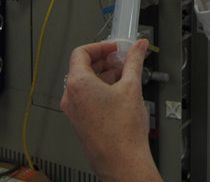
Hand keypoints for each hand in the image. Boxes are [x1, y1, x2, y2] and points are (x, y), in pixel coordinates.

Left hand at [61, 39, 160, 181]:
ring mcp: (74, 111)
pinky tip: (119, 93)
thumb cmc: (122, 132)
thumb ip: (134, 61)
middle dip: (103, 60)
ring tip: (123, 75)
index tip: (113, 48)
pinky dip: (100, 89)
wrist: (122, 161)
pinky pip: (86, 97)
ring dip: (103, 75)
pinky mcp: (80, 121)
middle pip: (81, 67)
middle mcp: (71, 97)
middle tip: (120, 58)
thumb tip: (139, 47)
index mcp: (78, 84)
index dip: (99, 46)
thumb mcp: (132, 87)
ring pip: (84, 83)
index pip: (81, 53)